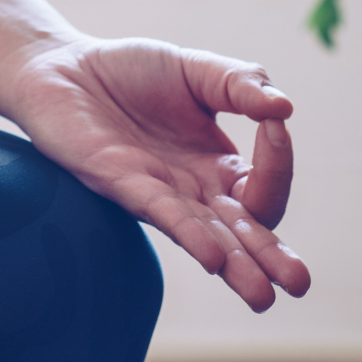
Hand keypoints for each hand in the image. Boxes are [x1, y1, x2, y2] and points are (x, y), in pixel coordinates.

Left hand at [6, 37, 310, 310]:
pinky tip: (214, 257)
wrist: (62, 65)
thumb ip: (241, 84)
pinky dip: (190, 235)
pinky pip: (161, 215)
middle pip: (241, 230)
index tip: (275, 124)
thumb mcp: (197, 69)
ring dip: (237, 266)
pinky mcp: (120, 184)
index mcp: (215, 164)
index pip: (261, 184)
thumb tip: (285, 106)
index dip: (277, 163)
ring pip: (206, 237)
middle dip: (271, 256)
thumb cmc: (129, 71)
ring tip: (263, 296)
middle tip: (299, 282)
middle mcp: (191, 189)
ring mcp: (158, 192)